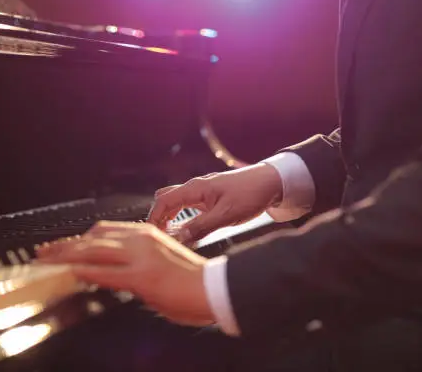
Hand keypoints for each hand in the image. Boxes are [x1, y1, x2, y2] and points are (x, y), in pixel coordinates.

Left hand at [37, 221, 214, 326]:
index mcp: (146, 233)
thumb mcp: (159, 259)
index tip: (62, 243)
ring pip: (94, 250)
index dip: (78, 237)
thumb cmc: (190, 278)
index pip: (103, 230)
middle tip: (44, 251)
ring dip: (66, 255)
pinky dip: (84, 271)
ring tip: (48, 261)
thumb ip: (135, 259)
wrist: (213, 287)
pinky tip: (70, 273)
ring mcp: (141, 256)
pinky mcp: (142, 276)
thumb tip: (113, 267)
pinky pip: (106, 272)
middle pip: (92, 237)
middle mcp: (141, 239)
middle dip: (64, 245)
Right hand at [148, 163, 281, 242]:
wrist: (271, 182)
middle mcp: (196, 187)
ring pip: (177, 202)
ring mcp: (203, 191)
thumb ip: (201, 227)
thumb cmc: (251, 194)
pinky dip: (181, 217)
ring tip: (169, 236)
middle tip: (157, 237)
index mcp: (195, 188)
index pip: (163, 201)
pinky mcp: (211, 197)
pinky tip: (186, 230)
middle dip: (158, 217)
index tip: (150, 235)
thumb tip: (179, 238)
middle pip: (166, 199)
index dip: (153, 218)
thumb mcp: (226, 215)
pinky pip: (188, 205)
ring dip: (169, 217)